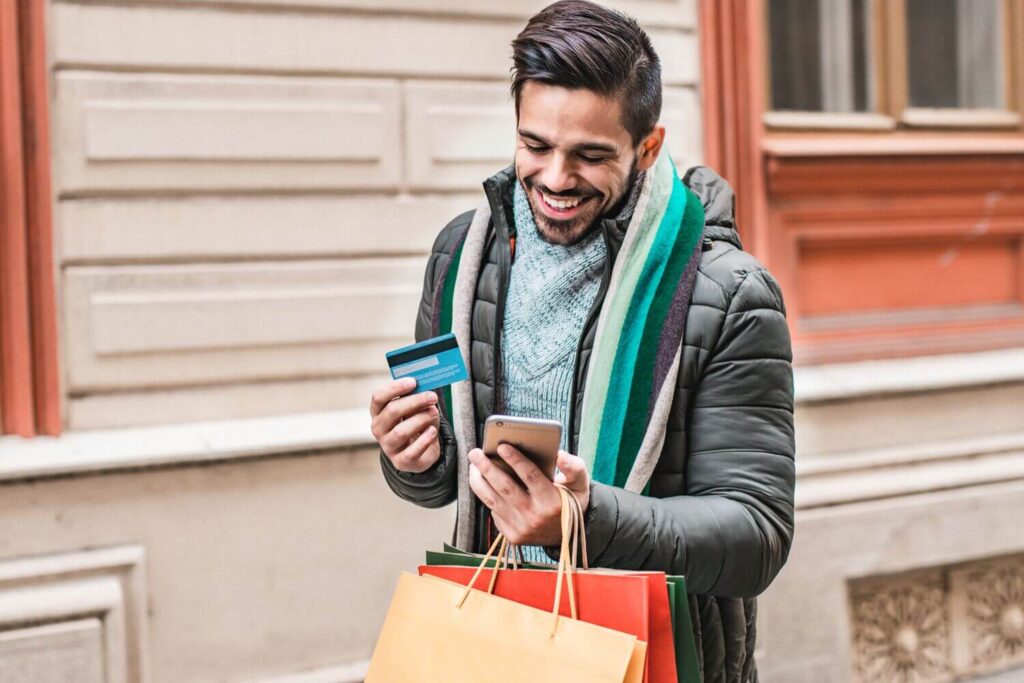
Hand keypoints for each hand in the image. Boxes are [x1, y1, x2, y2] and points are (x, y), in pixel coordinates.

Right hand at [370, 377, 440, 472]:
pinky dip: (424, 439)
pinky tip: (432, 431)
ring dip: (420, 419)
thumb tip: (426, 386)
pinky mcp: (400, 461)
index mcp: (378, 412)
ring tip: (434, 412)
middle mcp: (379, 429)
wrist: (421, 451)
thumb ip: (416, 397)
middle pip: (392, 411)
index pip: (378, 397)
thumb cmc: (415, 423)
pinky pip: (412, 450)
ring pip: (401, 431)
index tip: (413, 382)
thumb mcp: (414, 408)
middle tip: (432, 396)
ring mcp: (388, 446)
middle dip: (415, 401)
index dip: (395, 388)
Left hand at [468, 445, 589, 545]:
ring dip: (479, 481)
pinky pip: (494, 513)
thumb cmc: (571, 502)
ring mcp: (521, 528)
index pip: (530, 476)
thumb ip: (573, 467)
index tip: (501, 446)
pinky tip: (483, 483)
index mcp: (552, 501)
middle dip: (487, 467)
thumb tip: (559, 455)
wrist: (569, 536)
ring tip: (473, 465)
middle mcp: (534, 517)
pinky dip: (487, 496)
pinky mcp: (512, 536)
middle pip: (505, 487)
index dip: (515, 460)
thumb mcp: (580, 483)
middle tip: (475, 452)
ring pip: (492, 501)